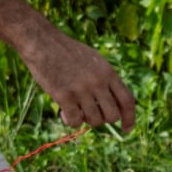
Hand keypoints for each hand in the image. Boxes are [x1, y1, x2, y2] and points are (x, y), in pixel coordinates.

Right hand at [17, 29, 136, 131]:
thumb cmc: (65, 51)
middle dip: (103, 119)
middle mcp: (98, 82)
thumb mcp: (93, 60)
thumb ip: (105, 79)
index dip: (129, 118)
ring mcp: (82, 90)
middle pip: (112, 116)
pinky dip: (70, 121)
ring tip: (74, 108)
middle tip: (90, 113)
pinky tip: (63, 112)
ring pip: (94, 121)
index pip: (127, 101)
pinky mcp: (65, 96)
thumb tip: (114, 103)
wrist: (42, 42)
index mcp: (108, 72)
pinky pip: (75, 121)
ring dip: (85, 120)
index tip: (126, 129)